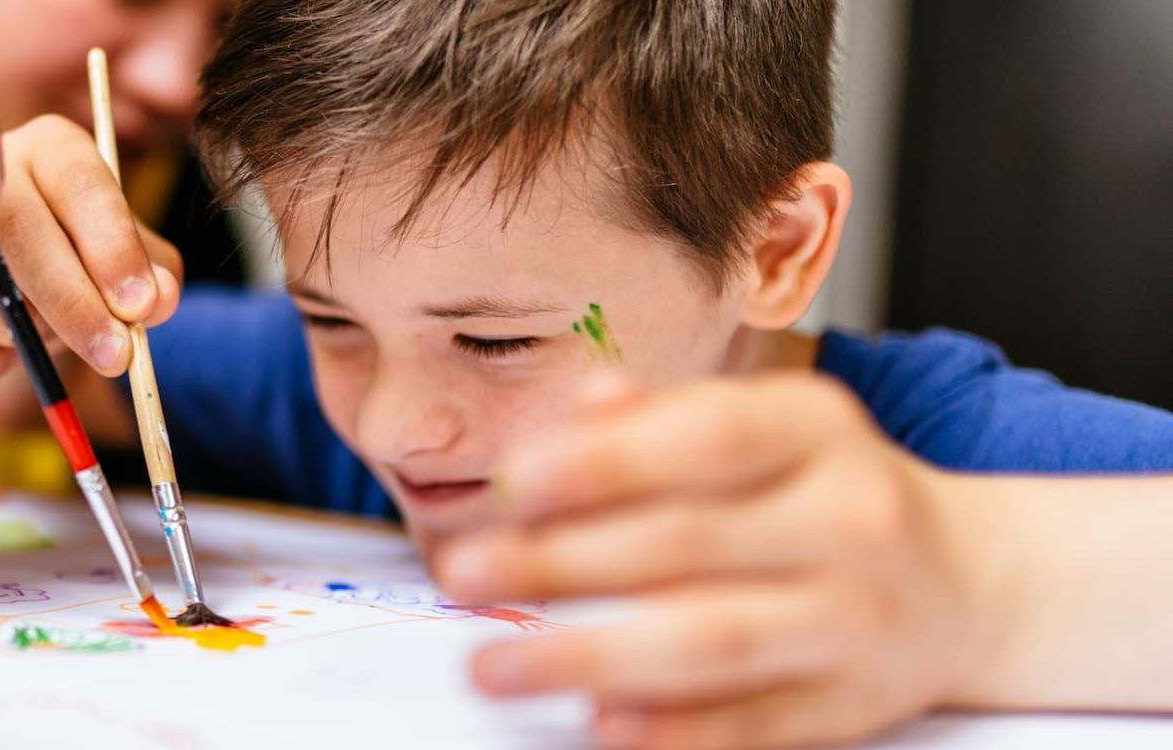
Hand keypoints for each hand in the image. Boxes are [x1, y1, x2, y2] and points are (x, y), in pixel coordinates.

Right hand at [0, 114, 181, 382]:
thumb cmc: (91, 266)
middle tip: (116, 356)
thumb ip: (156, 275)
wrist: (27, 295)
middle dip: (74, 304)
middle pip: (19, 232)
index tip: (140, 305)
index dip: (112, 247)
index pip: (81, 183)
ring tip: (51, 332)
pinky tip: (6, 356)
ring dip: (31, 337)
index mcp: (52, 148)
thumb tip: (155, 300)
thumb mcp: (139, 264)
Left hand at [436, 373, 980, 749]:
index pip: (707, 436)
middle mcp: (849, 518)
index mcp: (817, 430)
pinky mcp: (854, 701)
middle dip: (562, 562)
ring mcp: (857, 617)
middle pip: (689, 542)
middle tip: (465, 574)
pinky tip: (600, 723)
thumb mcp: (764, 428)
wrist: (973, 583)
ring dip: (591, 657)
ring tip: (494, 667)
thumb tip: (574, 409)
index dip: (605, 460)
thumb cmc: (824, 493)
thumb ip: (662, 420)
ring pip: (713, 640)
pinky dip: (675, 729)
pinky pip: (755, 721)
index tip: (513, 482)